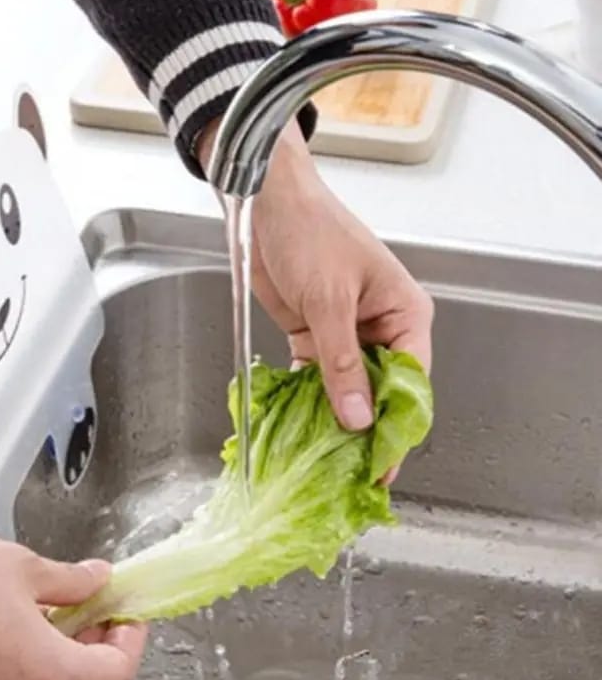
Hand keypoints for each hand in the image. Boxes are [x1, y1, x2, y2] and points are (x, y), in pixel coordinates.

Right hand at [0, 517, 146, 679]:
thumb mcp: (22, 566)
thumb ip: (72, 581)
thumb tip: (97, 581)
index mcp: (46, 675)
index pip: (115, 670)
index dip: (128, 637)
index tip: (124, 611)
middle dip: (90, 643)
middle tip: (89, 601)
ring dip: (53, 653)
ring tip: (46, 607)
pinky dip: (17, 664)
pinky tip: (8, 624)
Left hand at [198, 119, 432, 475]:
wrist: (267, 203)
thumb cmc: (311, 232)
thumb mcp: (329, 300)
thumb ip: (341, 362)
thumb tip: (358, 418)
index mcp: (405, 315)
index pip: (411, 384)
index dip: (397, 428)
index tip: (381, 466)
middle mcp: (381, 330)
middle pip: (380, 394)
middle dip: (366, 432)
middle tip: (349, 477)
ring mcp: (346, 335)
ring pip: (347, 391)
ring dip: (335, 422)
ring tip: (324, 464)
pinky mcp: (313, 336)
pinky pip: (316, 379)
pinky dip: (307, 402)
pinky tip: (299, 430)